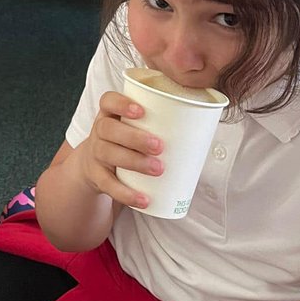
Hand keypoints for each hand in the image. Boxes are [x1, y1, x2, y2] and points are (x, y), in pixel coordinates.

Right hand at [80, 90, 163, 210]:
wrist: (95, 165)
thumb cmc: (126, 142)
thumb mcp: (134, 128)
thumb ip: (158, 124)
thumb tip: (204, 127)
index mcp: (110, 114)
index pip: (108, 101)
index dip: (121, 104)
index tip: (142, 111)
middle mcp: (99, 131)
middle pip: (109, 129)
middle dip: (134, 137)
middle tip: (159, 146)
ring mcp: (96, 154)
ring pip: (109, 154)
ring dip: (135, 162)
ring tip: (158, 169)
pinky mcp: (97, 177)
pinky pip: (109, 185)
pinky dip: (126, 193)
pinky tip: (144, 199)